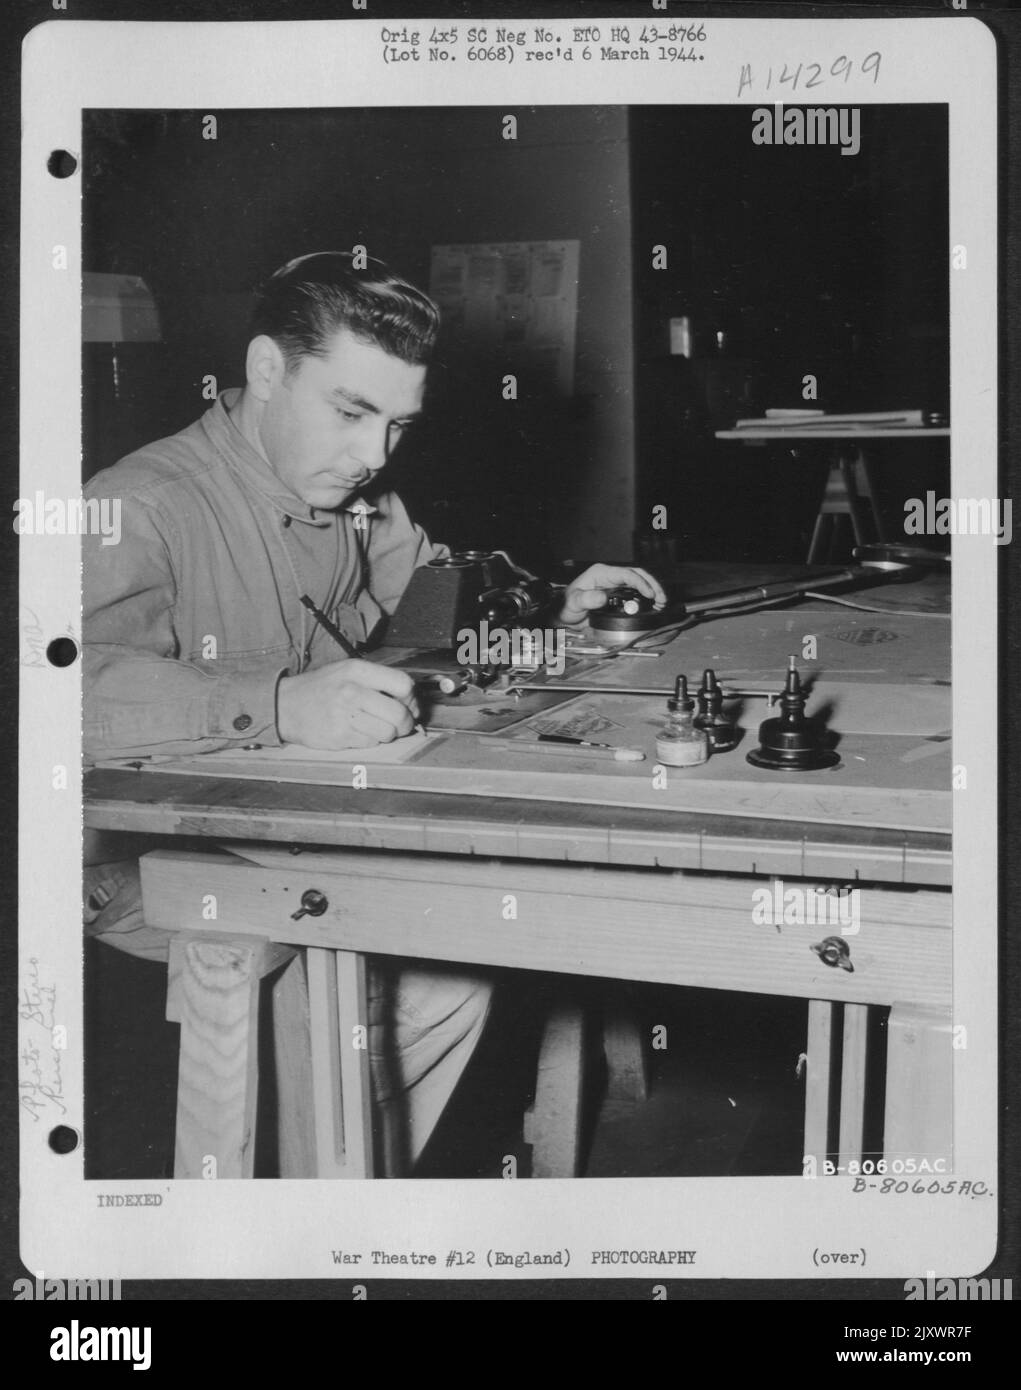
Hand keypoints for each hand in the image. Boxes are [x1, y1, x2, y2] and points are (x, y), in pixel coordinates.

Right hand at [276, 659, 418, 748]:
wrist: (285, 705)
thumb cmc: (322, 689)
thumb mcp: (347, 671)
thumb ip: (378, 680)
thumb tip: (411, 700)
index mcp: (357, 670)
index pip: (402, 684)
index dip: (412, 699)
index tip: (410, 705)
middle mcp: (351, 690)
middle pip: (399, 713)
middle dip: (405, 723)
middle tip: (400, 725)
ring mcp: (344, 714)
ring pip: (387, 732)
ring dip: (387, 734)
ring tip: (375, 727)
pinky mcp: (339, 736)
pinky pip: (370, 744)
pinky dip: (369, 741)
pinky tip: (357, 731)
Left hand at [556, 565, 666, 626]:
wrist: (564, 614)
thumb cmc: (567, 606)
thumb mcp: (574, 602)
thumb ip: (587, 599)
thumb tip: (602, 596)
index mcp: (601, 573)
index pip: (626, 574)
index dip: (640, 583)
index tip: (649, 594)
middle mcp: (610, 576)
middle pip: (637, 574)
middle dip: (652, 584)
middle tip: (661, 598)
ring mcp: (614, 584)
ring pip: (639, 581)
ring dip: (652, 590)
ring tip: (661, 602)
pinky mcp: (617, 593)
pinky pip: (635, 592)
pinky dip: (646, 597)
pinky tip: (653, 605)